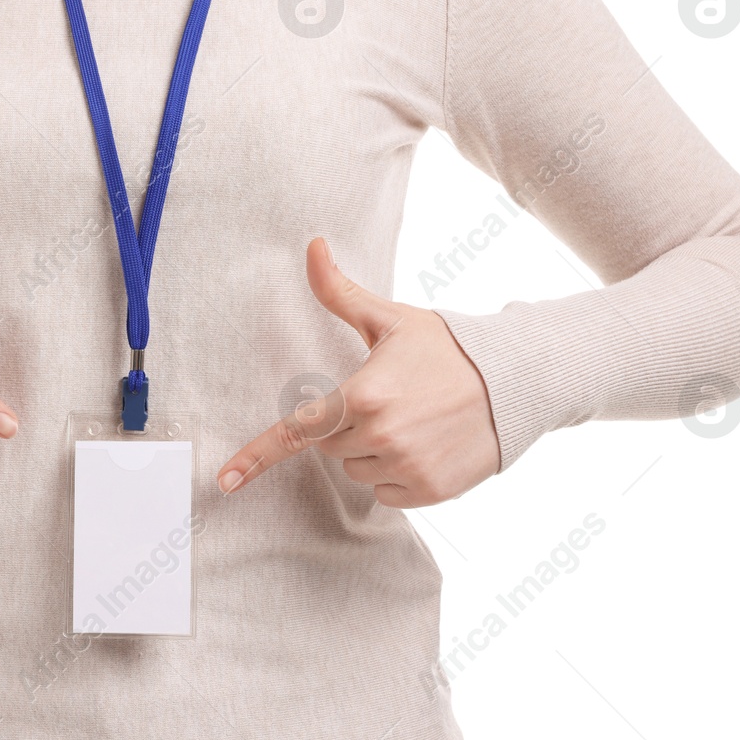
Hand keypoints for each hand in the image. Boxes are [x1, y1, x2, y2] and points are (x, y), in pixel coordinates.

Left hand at [217, 238, 498, 506]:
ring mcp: (407, 468)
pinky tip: (426, 445)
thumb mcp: (391, 319)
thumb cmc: (446, 348)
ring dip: (372, 452)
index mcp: (363, 395)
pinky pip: (387, 493)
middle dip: (346, 426)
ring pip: (357, 471)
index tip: (224, 480)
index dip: (257, 455)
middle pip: (329, 447)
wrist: (515, 382)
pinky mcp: (430, 492)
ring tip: (412, 421)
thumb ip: (340, 292)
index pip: (296, 430)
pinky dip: (398, 475)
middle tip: (387, 399)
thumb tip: (312, 246)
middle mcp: (381, 437)